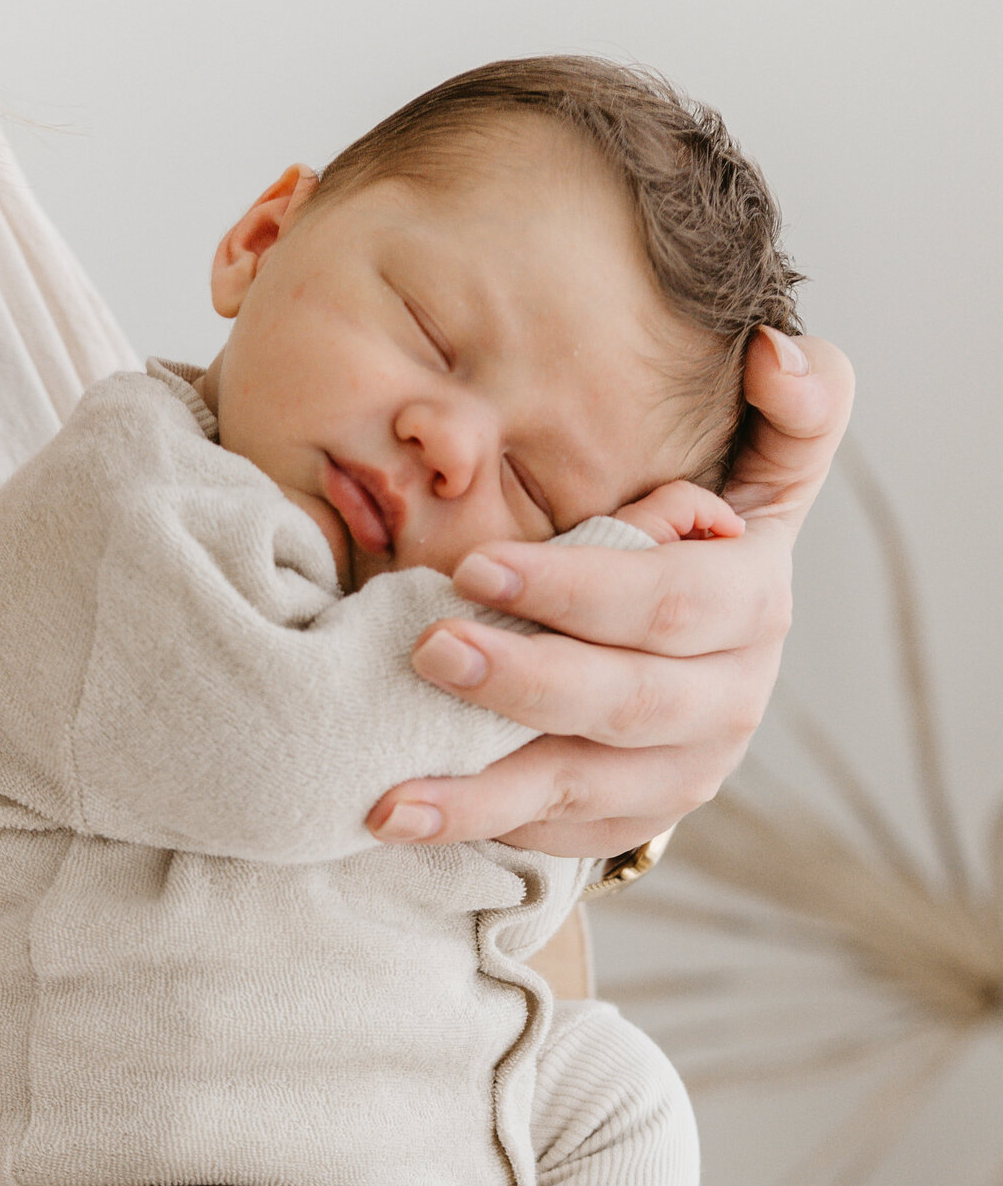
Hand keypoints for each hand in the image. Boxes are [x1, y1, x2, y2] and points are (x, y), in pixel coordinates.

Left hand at [368, 329, 854, 856]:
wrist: (703, 655)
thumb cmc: (701, 543)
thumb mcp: (764, 471)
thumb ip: (795, 408)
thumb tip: (776, 350)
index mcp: (754, 604)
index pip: (671, 602)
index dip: (578, 591)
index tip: (477, 569)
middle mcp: (730, 699)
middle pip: (625, 702)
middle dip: (523, 681)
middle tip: (427, 650)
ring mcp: (682, 773)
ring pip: (580, 788)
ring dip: (482, 791)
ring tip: (391, 793)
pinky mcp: (634, 822)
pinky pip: (555, 835)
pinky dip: (479, 828)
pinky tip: (402, 818)